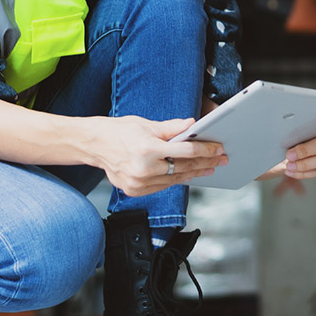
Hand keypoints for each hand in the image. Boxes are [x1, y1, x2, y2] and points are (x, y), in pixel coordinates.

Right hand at [84, 116, 227, 196]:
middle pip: (183, 167)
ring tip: (208, 167)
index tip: (219, 149)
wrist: (94, 145)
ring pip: (174, 180)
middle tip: (221, 159)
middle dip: (205, 163)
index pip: (185, 151)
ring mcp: (139, 183)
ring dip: (194, 173)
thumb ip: (172, 127)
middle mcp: (144, 169)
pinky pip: (162, 186)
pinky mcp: (135, 191)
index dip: (206, 150)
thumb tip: (192, 124)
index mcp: (148, 149)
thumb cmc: (119, 131)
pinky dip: (176, 179)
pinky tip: (188, 174)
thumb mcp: (147, 124)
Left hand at [259, 113, 315, 180]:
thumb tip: (290, 119)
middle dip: (309, 149)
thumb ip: (306, 117)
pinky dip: (306, 172)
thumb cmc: (305, 122)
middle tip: (290, 153)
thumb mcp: (306, 116)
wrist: (305, 136)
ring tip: (289, 165)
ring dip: (306, 164)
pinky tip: (292, 171)